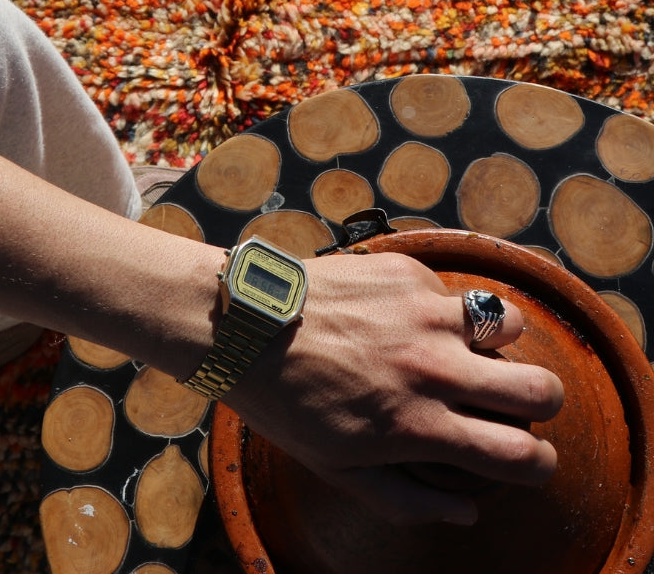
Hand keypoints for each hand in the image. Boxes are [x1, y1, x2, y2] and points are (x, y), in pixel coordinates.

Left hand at [224, 251, 564, 526]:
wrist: (242, 324)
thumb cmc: (283, 401)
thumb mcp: (336, 467)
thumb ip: (408, 499)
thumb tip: (466, 512)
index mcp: (420, 424)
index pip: (523, 455)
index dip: (539, 464)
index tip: (527, 456)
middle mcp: (433, 366)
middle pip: (541, 388)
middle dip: (537, 401)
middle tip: (509, 398)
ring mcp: (421, 313)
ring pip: (508, 322)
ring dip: (495, 339)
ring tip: (462, 344)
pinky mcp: (403, 271)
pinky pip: (448, 289)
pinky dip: (436, 305)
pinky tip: (397, 313)